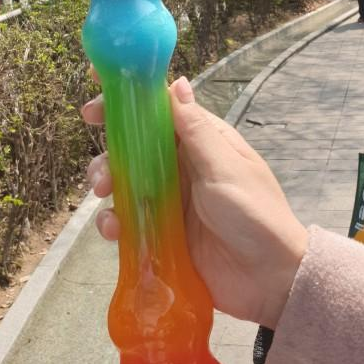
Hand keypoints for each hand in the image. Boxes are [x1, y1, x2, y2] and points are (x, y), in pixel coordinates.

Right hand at [82, 77, 307, 329]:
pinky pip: (128, 219)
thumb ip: (197, 129)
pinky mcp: (160, 232)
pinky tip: (113, 229)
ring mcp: (169, 199)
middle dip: (110, 145)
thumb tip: (177, 82)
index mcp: (202, 141)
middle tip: (94, 147)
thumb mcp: (225, 168)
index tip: (97, 94)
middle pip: (135, 144)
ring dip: (106, 180)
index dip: (128, 99)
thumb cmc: (255, 215)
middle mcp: (182, 166)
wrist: (269, 281)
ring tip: (102, 191)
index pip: (161, 109)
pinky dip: (113, 220)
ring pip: (125, 179)